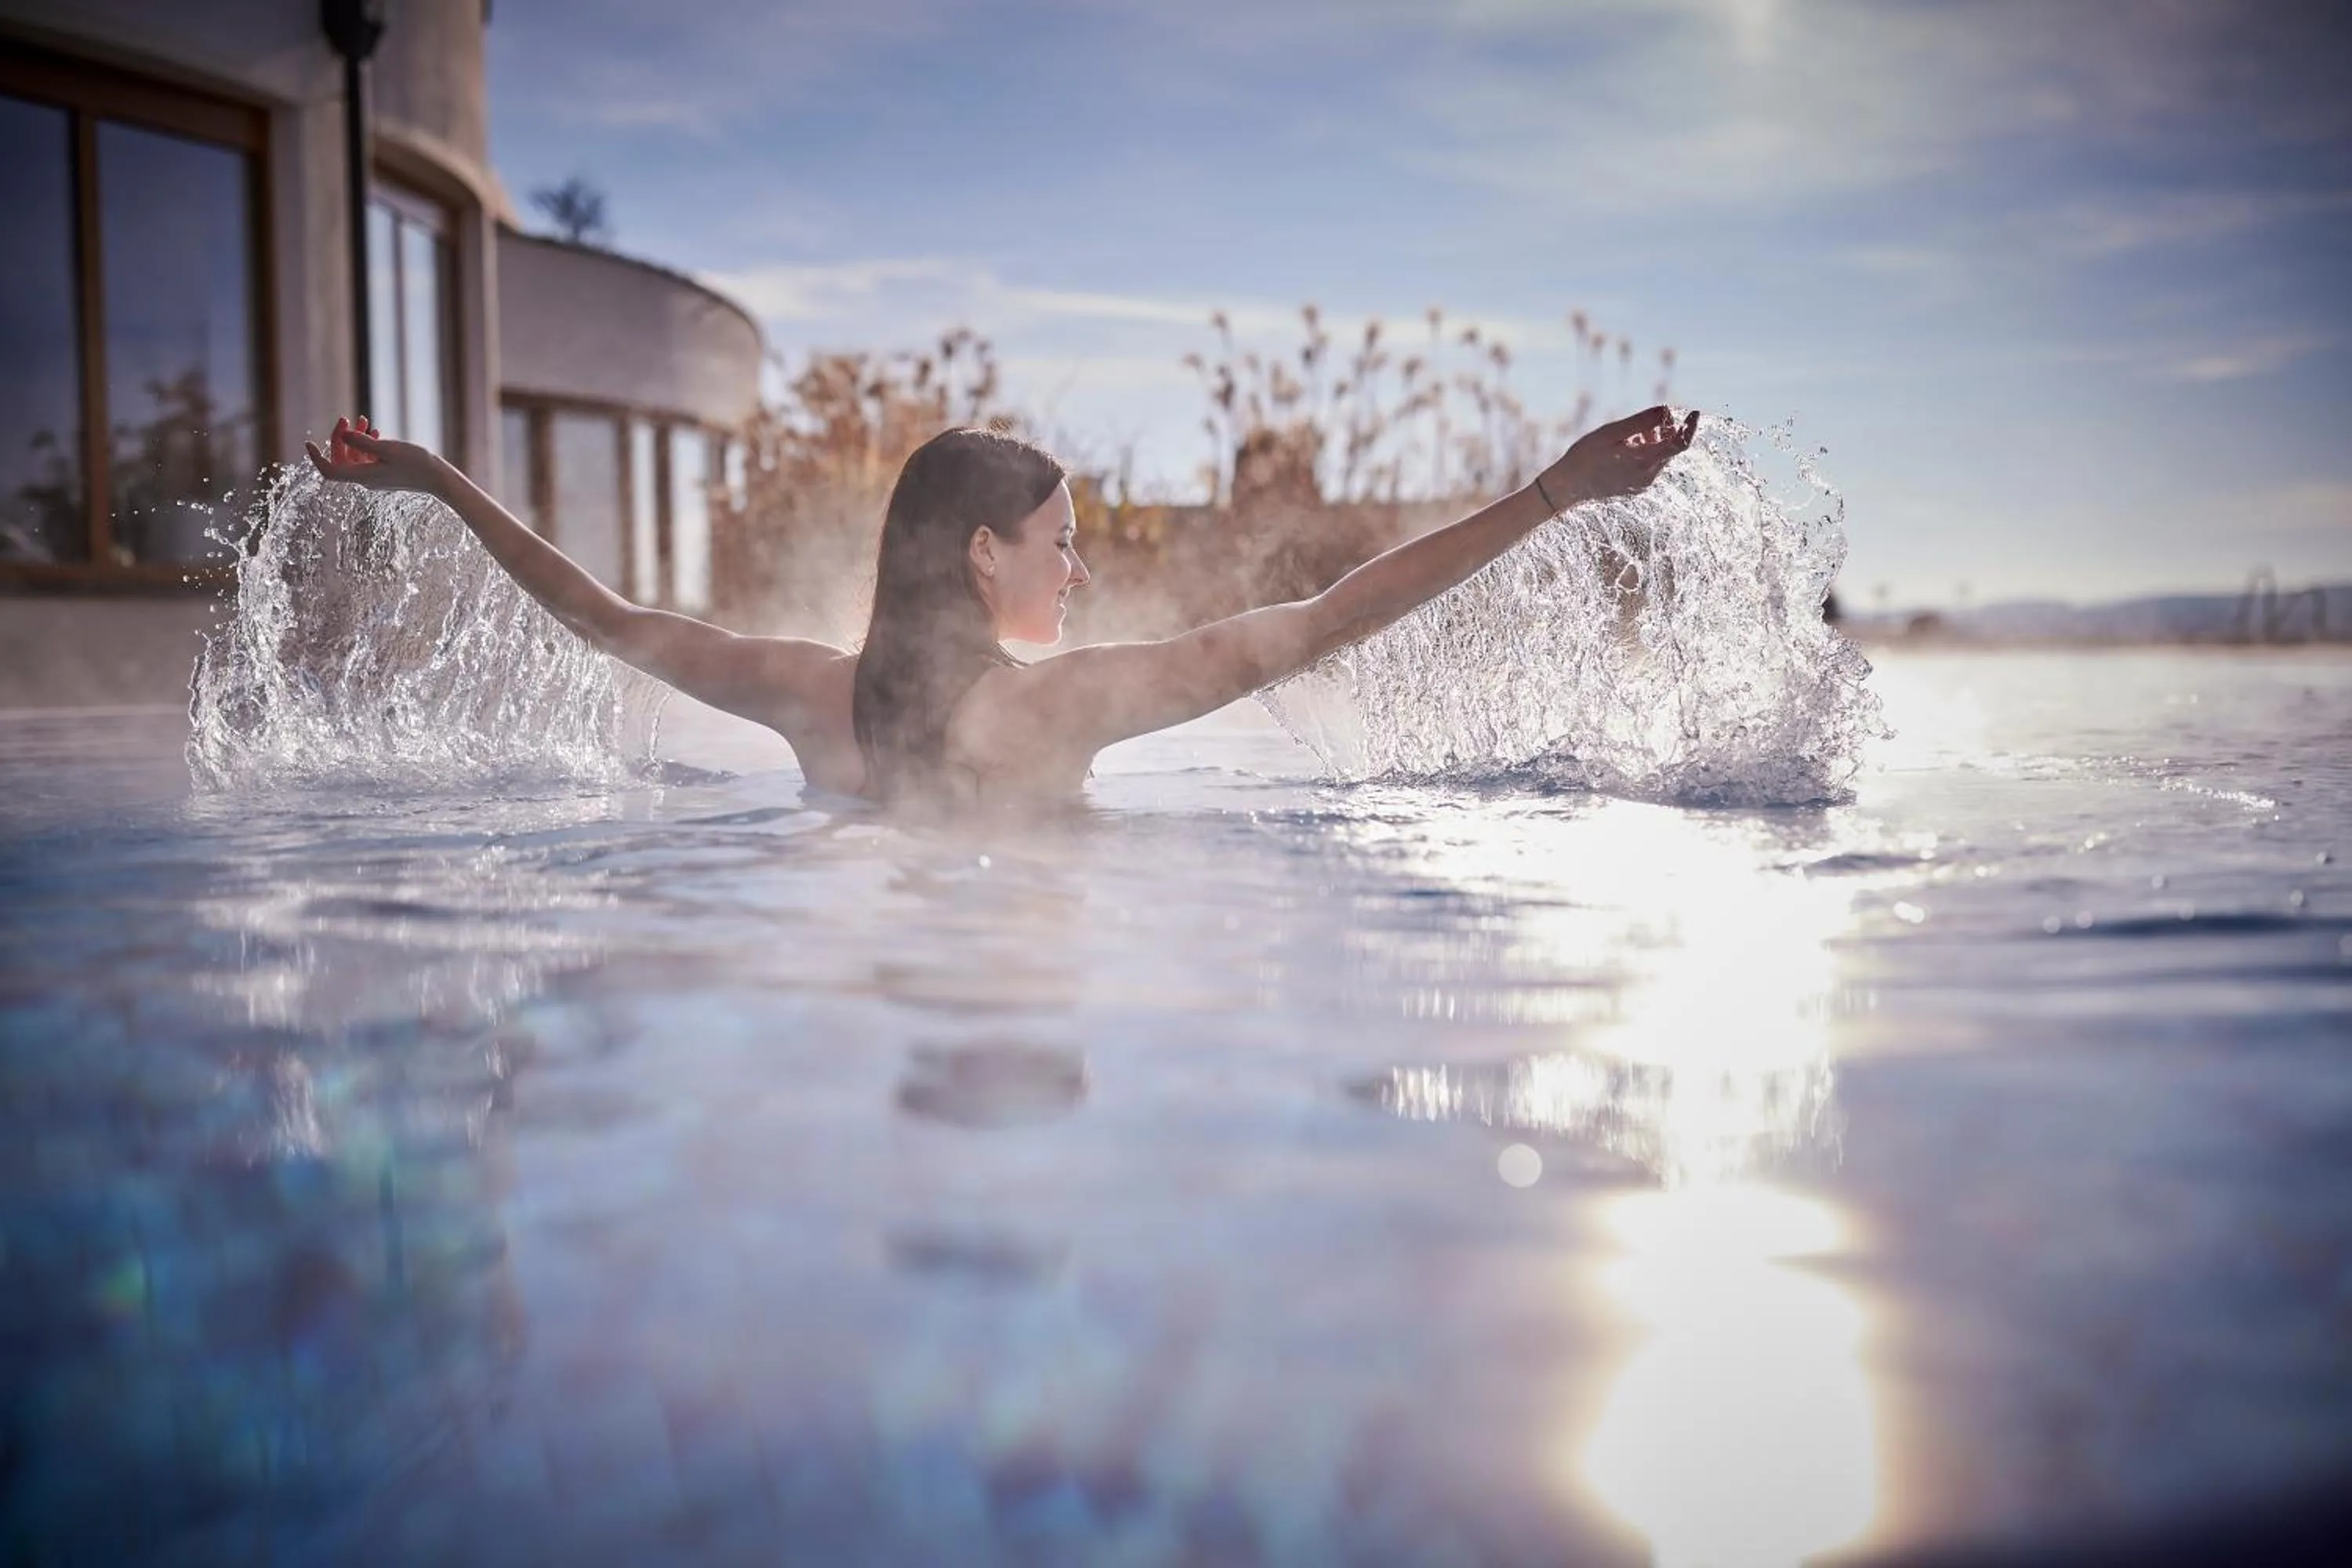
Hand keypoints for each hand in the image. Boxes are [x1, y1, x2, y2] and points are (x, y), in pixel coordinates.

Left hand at [304, 416, 445, 496]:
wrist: (439, 479)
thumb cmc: (417, 464)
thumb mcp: (388, 448)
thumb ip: (363, 442)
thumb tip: (344, 435)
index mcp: (363, 476)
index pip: (329, 470)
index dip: (316, 457)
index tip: (309, 443)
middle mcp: (365, 479)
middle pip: (341, 459)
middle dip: (340, 438)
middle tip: (347, 418)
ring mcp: (375, 477)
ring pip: (354, 456)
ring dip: (355, 437)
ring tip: (364, 419)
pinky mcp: (385, 473)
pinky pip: (367, 458)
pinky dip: (366, 444)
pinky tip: (375, 432)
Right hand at [1542, 405, 1698, 506]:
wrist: (1567, 487)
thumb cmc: (1585, 456)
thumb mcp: (1611, 433)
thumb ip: (1640, 422)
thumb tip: (1666, 411)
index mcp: (1643, 461)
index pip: (1680, 443)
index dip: (1690, 427)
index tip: (1693, 412)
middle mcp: (1648, 476)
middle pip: (1669, 447)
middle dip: (1661, 430)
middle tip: (1638, 424)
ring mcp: (1643, 484)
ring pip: (1660, 456)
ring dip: (1651, 441)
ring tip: (1625, 438)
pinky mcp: (1637, 488)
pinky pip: (1650, 465)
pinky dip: (1644, 452)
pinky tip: (1622, 450)